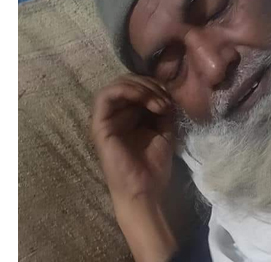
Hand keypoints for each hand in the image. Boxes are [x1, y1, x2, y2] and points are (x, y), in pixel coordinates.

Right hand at [91, 74, 174, 204]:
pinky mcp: (99, 125)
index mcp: (129, 115)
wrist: (146, 189)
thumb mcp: (164, 129)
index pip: (137, 86)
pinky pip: (105, 96)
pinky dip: (126, 90)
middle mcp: (116, 114)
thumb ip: (162, 109)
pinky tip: (144, 99)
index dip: (155, 85)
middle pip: (127, 81)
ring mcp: (106, 119)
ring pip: (116, 84)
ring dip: (140, 87)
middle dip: (150, 84)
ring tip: (158, 102)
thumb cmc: (154, 165)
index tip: (171, 99)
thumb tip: (167, 92)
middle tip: (166, 99)